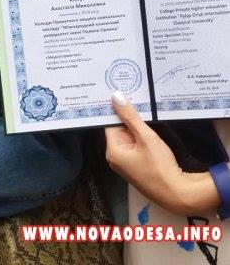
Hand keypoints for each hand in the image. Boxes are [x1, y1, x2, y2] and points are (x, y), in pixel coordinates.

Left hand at [105, 91, 220, 214]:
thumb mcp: (146, 137)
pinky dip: (141, 137)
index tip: (123, 94)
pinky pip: (135, 146)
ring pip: (129, 137)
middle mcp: (115, 158)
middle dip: (129, 118)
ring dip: (137, 127)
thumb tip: (115, 97)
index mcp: (112, 151)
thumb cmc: (160, 166)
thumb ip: (130, 116)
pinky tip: (150, 130)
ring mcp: (126, 163)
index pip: (110, 123)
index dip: (117, 110)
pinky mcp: (137, 166)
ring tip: (145, 110)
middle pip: (119, 130)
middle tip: (136, 99)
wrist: (178, 194)